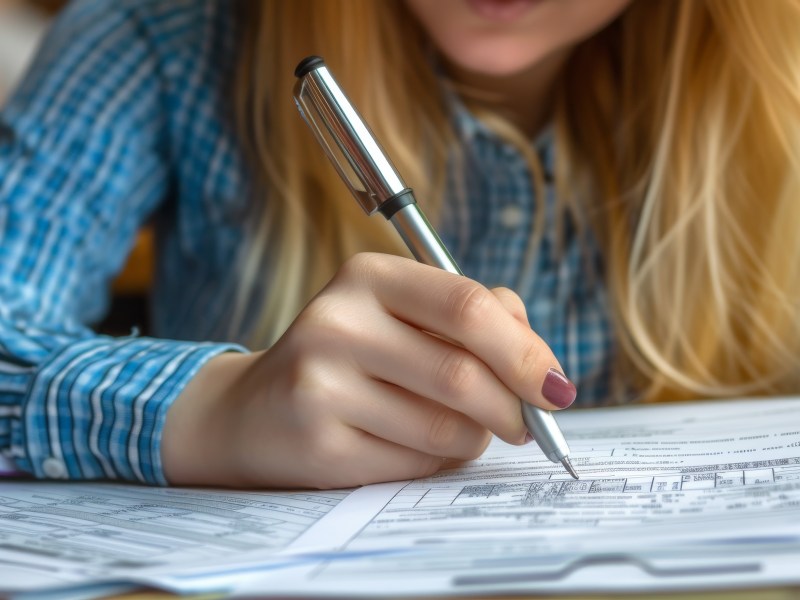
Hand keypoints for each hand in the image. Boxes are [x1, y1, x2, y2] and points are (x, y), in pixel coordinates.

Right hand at [162, 253, 575, 488]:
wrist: (254, 412)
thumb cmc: (348, 358)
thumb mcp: (401, 315)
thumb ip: (476, 317)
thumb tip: (543, 359)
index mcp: (367, 277)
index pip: (467, 306)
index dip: (525, 350)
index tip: (557, 385)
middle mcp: (337, 322)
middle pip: (463, 374)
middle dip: (513, 408)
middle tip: (527, 423)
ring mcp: (320, 384)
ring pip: (446, 428)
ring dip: (472, 438)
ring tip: (453, 429)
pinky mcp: (318, 444)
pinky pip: (414, 465)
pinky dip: (433, 462)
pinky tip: (406, 446)